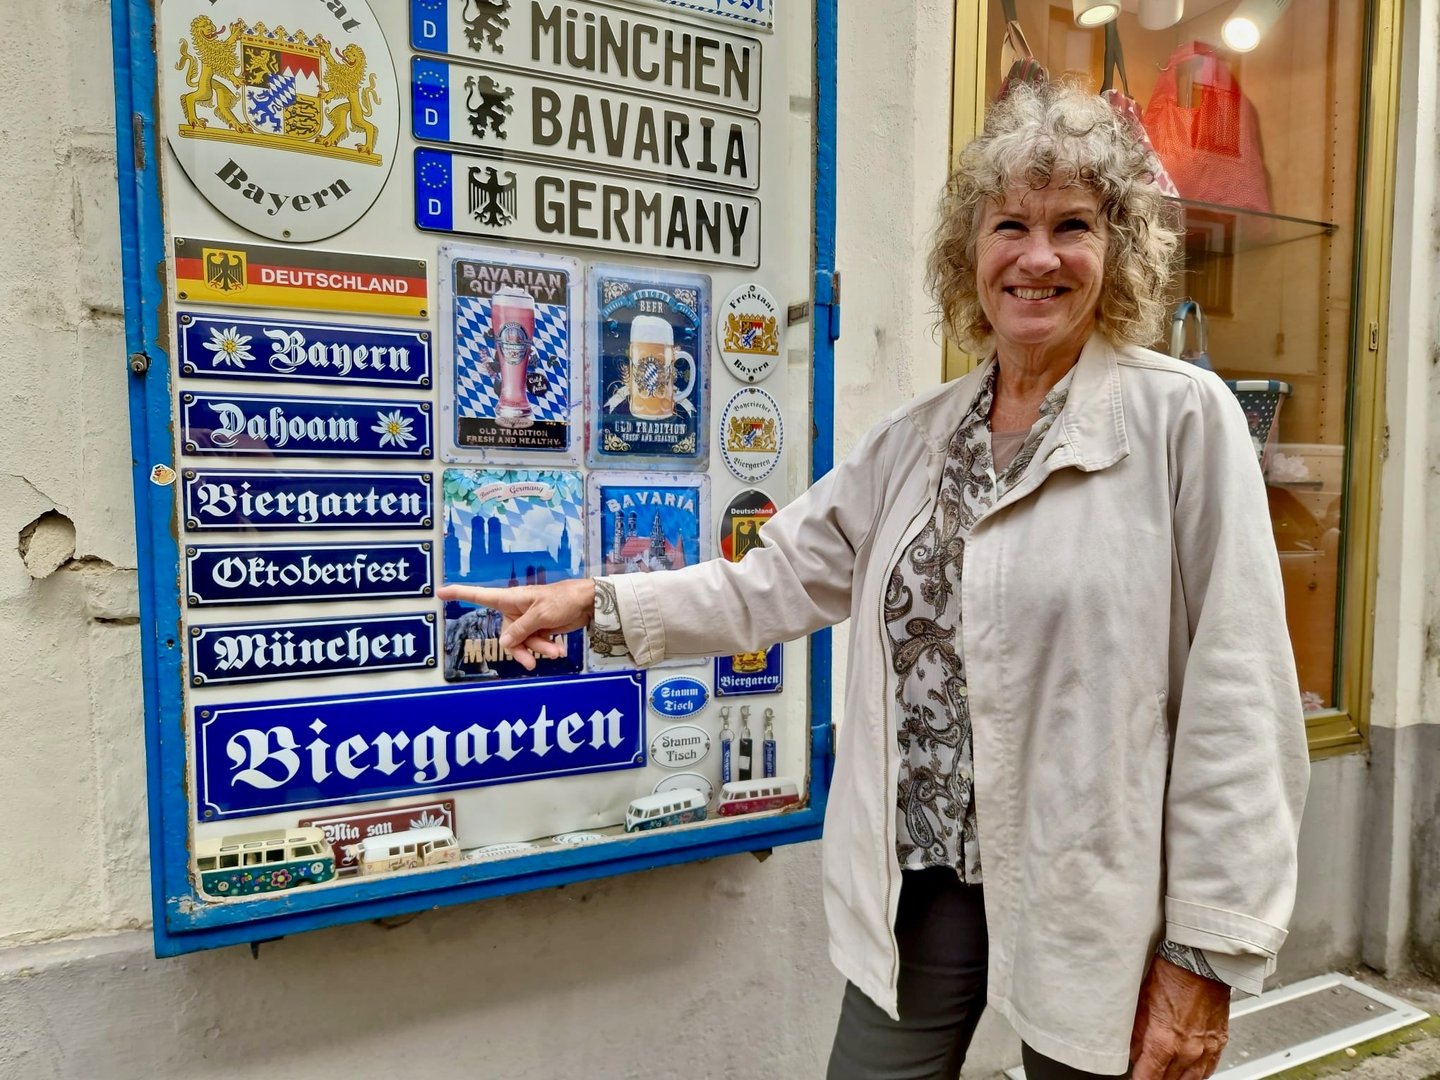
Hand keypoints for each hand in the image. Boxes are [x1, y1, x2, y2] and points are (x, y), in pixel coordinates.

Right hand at [437, 579, 595, 669]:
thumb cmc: (563, 599)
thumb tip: (504, 643)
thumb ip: (521, 630)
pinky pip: (535, 644)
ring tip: (556, 651)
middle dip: (521, 648)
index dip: (459, 594)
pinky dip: (545, 648)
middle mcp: (515, 610)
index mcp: (511, 599)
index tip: (439, 592)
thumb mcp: (540, 614)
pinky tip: (559, 650)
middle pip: (506, 635)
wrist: (588, 603)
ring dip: (538, 649)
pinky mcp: (539, 629)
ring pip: (523, 643)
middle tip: (533, 661)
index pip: (479, 596)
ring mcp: (527, 621)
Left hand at [1130, 956, 1229, 1079]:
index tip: (1135, 1076)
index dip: (1139, 1078)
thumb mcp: (1141, 1003)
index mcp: (1164, 1041)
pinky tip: (1187, 1071)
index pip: (1148, 1077)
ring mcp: (1206, 1049)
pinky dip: (1195, 1073)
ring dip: (1175, 1078)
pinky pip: (1207, 1070)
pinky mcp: (1219, 1043)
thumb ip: (1136, 1033)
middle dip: (1156, 1077)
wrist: (1201, 962)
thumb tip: (1132, 1050)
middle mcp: (1187, 1051)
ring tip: (1164, 1073)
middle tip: (1147, 1069)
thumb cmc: (1172, 975)